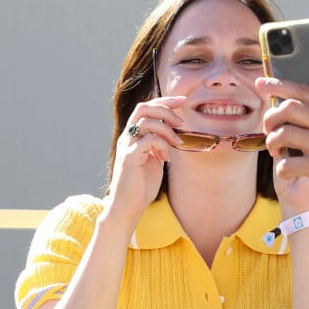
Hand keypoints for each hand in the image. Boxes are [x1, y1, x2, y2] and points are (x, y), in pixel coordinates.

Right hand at [106, 96, 184, 224]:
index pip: (146, 107)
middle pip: (144, 108)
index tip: (182, 101)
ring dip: (167, 130)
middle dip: (165, 108)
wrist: (128, 207)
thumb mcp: (154, 159)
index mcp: (133, 135)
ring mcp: (126, 146)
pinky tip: (165, 157)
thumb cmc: (141, 185)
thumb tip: (175, 132)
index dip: (164, 100)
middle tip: (180, 122)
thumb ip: (160, 144)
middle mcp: (127, 137)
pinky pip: (148, 140)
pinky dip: (162, 145)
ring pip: (147, 122)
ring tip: (176, 142)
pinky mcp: (129, 157)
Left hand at [256, 73, 308, 213]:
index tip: (262, 82)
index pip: (304, 91)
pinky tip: (286, 168)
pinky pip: (288, 163)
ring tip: (275, 148)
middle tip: (268, 125)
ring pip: (283, 134)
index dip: (279, 85)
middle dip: (271, 115)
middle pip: (289, 109)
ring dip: (272, 141)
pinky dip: (281, 166)